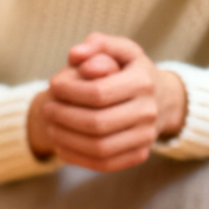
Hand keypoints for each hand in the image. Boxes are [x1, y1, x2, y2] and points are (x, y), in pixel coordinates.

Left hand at [26, 33, 185, 172]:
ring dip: (67, 139)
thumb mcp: (119, 49)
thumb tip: (75, 55)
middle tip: (47, 109)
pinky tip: (61, 144)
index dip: (68, 91)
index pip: (98, 93)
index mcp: (143, 82)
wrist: (162, 99)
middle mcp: (149, 111)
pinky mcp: (139, 155)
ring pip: (99, 147)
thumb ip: (98, 44)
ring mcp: (146, 136)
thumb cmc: (130, 70)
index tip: (52, 85)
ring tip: (50, 126)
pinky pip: (104, 164)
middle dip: (64, 117)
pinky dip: (77, 157)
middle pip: (97, 123)